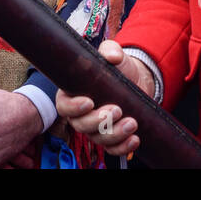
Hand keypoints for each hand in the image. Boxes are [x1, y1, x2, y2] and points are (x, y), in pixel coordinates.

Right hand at [55, 39, 153, 157]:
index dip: (73, 108)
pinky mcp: (111, 137)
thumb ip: (110, 50)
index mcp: (73, 93)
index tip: (89, 102)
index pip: (64, 106)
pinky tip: (135, 139)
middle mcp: (81, 114)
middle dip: (98, 121)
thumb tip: (112, 57)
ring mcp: (95, 128)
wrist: (136, 79)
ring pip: (97, 139)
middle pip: (80, 126)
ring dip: (114, 134)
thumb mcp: (113, 53)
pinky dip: (123, 147)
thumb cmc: (117, 66)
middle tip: (117, 110)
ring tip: (132, 123)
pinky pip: (112, 149)